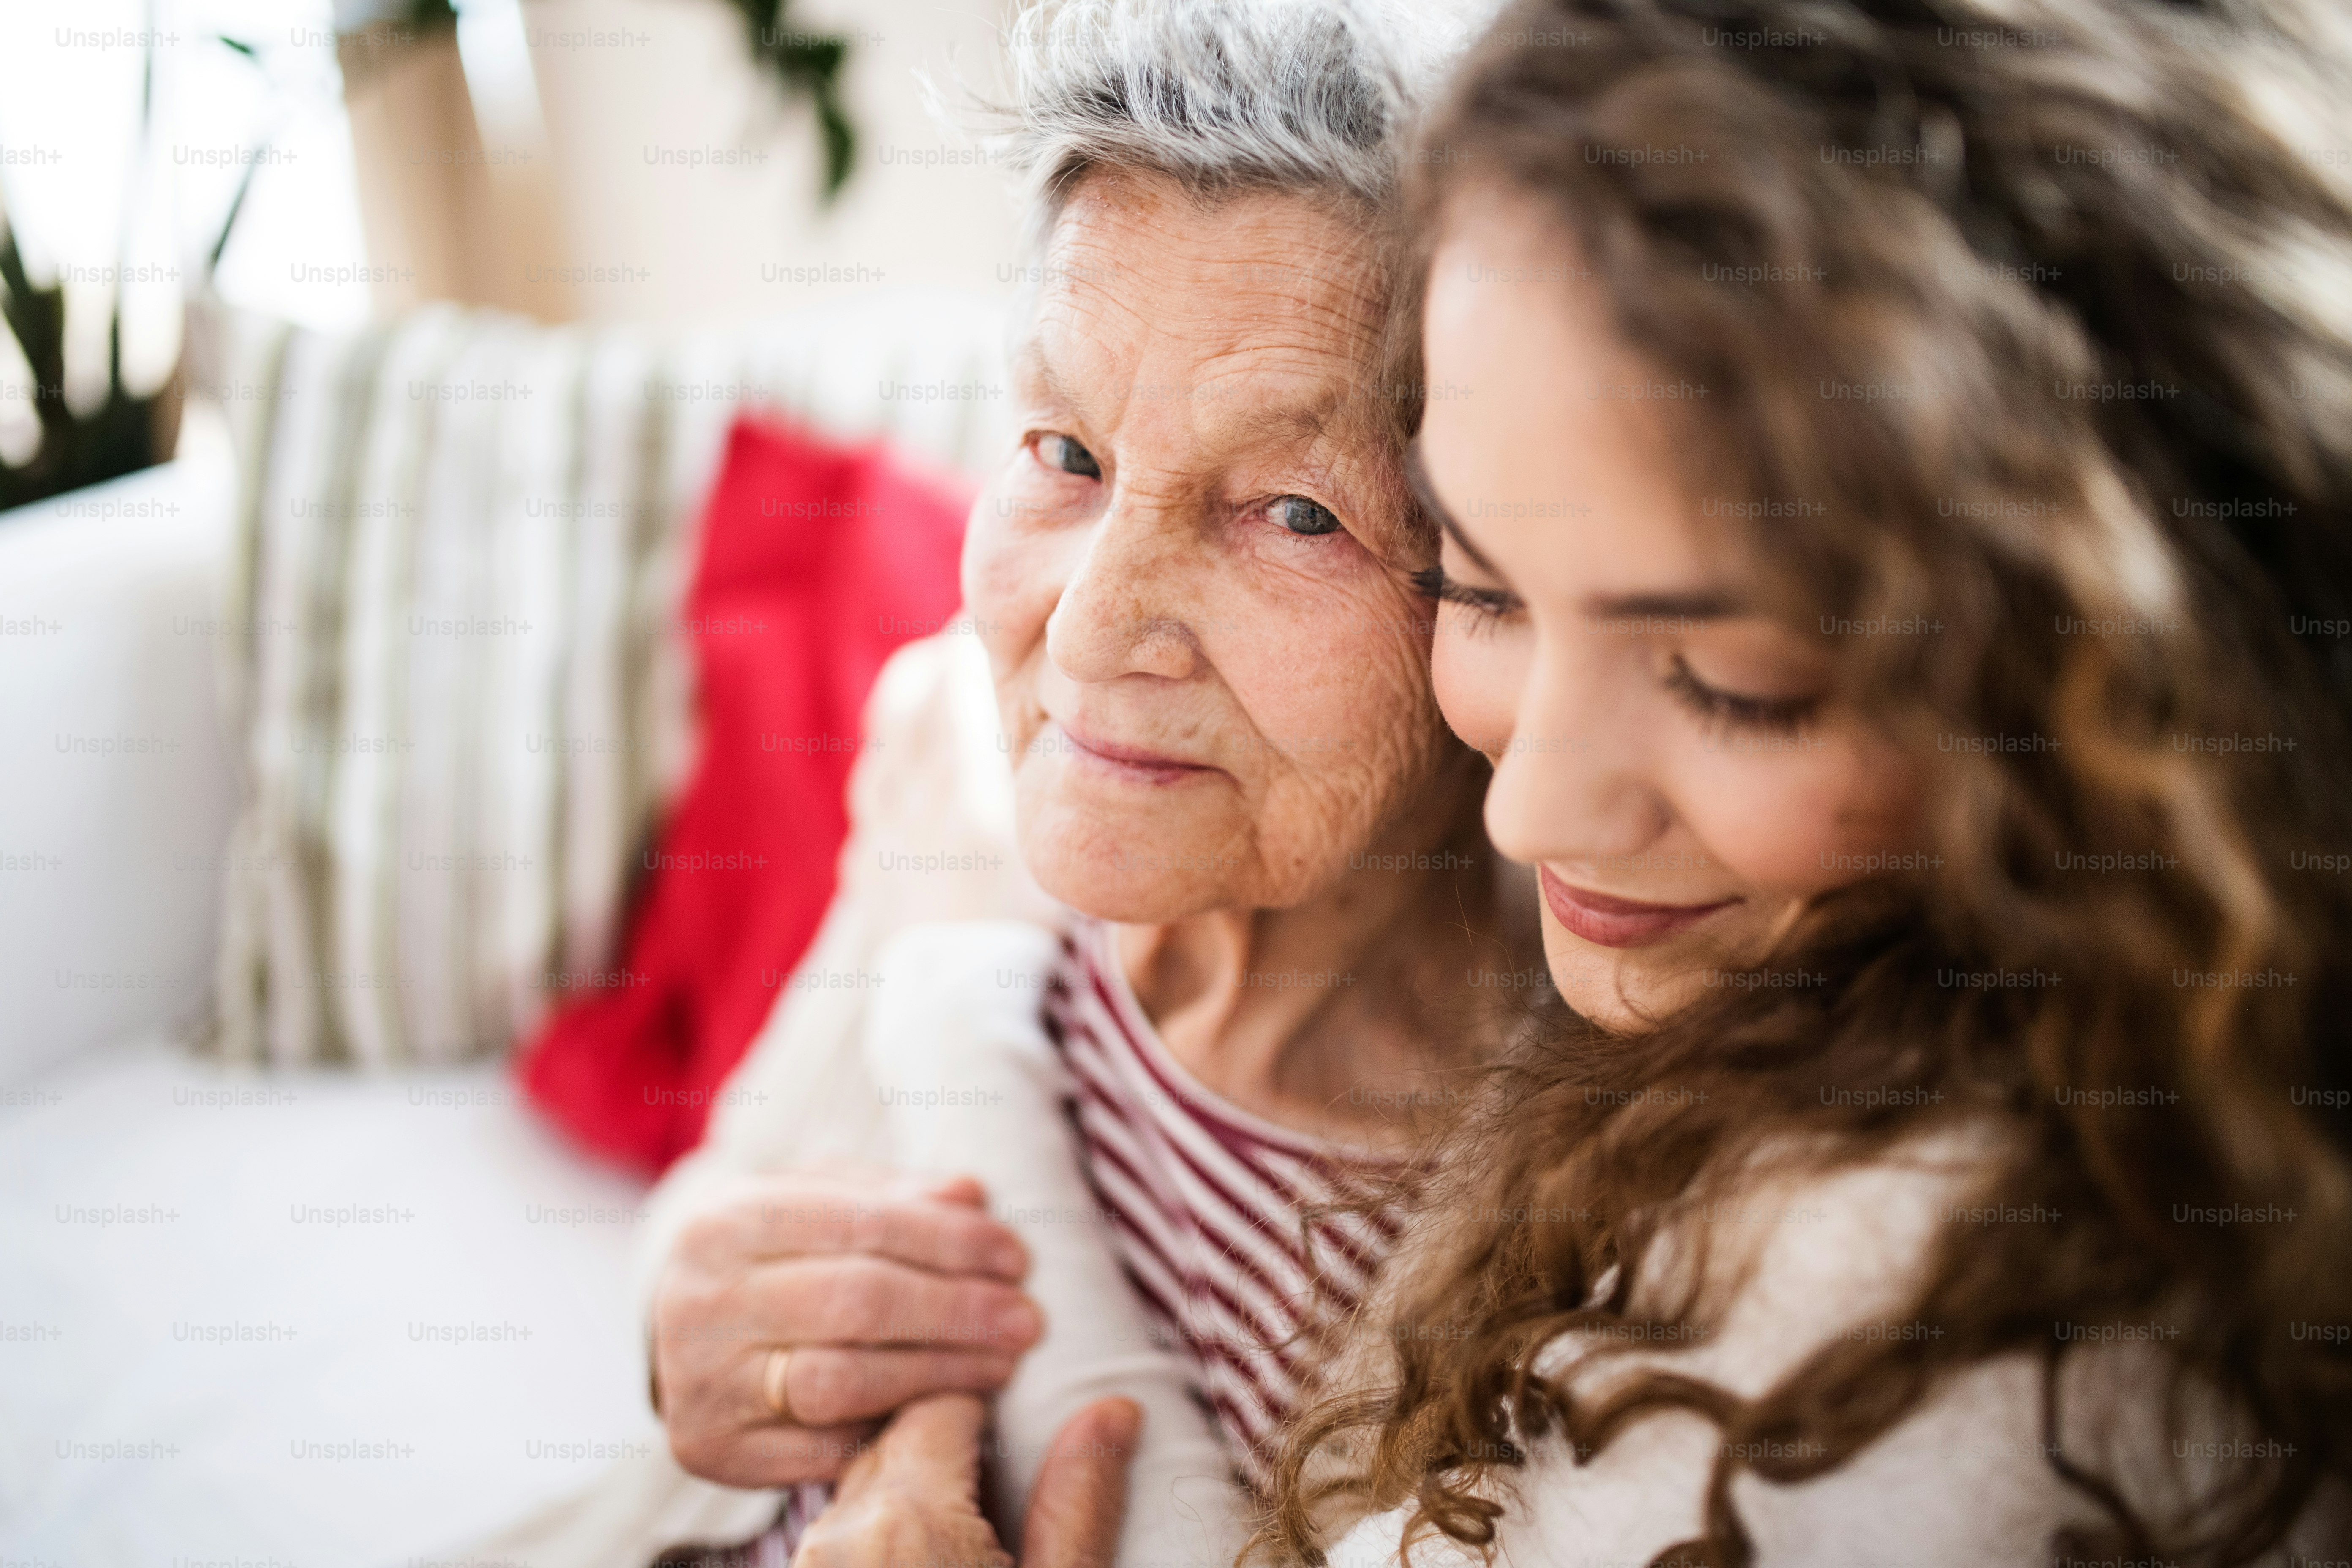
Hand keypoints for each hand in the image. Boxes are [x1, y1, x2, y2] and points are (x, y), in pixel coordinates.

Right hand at [651, 1170, 1041, 1487]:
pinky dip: (892, 1428)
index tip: (1017, 1258)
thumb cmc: (773, 1253)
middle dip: (957, 1311)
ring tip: (1001, 1366)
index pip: (860, 1224)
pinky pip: (823, 1447)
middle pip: (857, 1303)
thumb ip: (895, 1196)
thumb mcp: (819, 1203)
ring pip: (843, 1382)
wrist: (682, 1328)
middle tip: (1026, 1320)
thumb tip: (971, 1194)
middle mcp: (699, 1302)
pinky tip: (944, 1410)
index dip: (949, 1242)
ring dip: (939, 1374)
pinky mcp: (712, 1450)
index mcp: (724, 1223)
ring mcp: (700, 1383)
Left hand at [791, 1394, 1140, 1567]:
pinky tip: (924, 1557)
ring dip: (908, 1485)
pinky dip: (877, 1531)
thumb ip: (1077, 1504)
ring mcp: (810, 1566)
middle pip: (892, 1441)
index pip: (940, 1408)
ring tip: (969, 1511)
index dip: (985, 1400)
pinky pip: (837, 1538)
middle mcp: (839, 1537)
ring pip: (859, 1489)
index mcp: (910, 1524)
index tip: (1018, 1404)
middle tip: (1002, 1452)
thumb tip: (1113, 1411)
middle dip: (946, 1435)